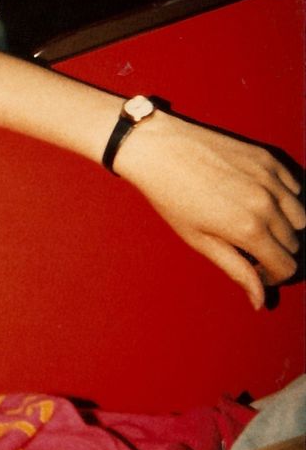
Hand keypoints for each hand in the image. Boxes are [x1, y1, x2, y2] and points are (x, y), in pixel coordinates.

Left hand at [115, 112, 304, 308]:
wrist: (158, 149)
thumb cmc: (170, 196)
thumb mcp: (198, 239)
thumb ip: (235, 268)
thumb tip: (261, 300)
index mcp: (249, 229)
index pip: (286, 267)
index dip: (272, 276)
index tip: (254, 271)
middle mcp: (267, 204)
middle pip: (294, 243)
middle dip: (275, 252)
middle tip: (248, 248)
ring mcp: (270, 179)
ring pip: (300, 218)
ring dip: (284, 227)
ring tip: (253, 224)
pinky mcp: (268, 159)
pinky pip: (295, 189)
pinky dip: (285, 200)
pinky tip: (257, 200)